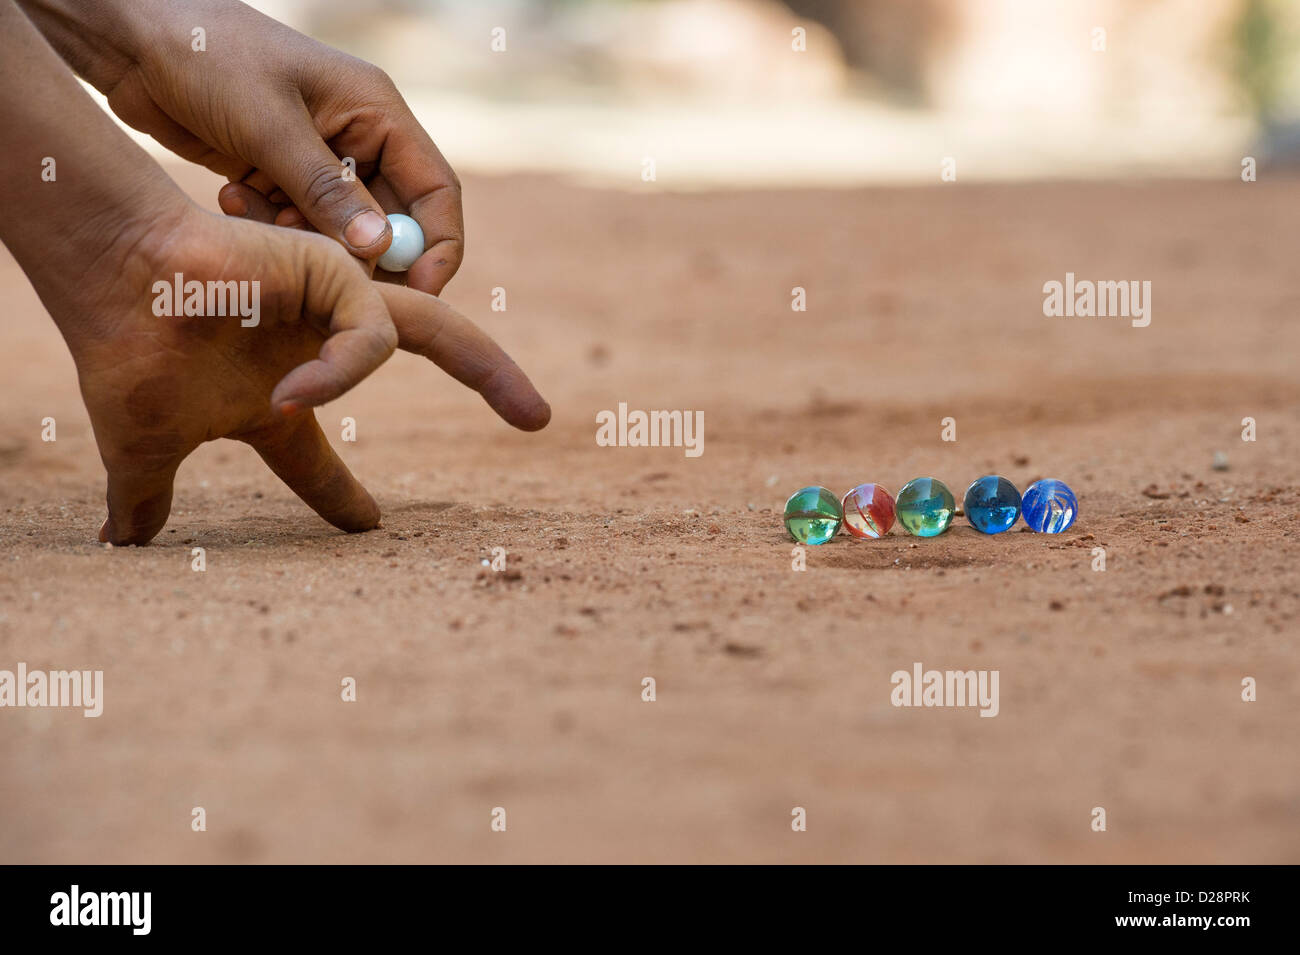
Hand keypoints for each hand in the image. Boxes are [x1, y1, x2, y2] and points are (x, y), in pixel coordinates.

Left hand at [21, 0, 464, 291]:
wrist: (130, 39)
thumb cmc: (205, 56)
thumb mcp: (270, 125)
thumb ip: (326, 190)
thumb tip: (380, 249)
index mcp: (378, 111)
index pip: (435, 191)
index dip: (436, 248)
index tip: (418, 295)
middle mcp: (360, 137)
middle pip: (394, 221)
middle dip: (366, 256)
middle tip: (334, 284)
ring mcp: (320, 160)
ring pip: (342, 232)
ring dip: (309, 242)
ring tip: (260, 219)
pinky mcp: (280, 178)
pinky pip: (298, 226)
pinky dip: (272, 229)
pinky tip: (232, 200)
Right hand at [46, 203, 547, 545]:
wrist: (106, 283)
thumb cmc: (128, 357)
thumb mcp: (148, 449)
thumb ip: (148, 499)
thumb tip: (123, 547)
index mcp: (285, 392)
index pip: (320, 457)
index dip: (342, 497)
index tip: (364, 526)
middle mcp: (323, 344)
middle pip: (433, 353)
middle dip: (493, 382)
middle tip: (541, 420)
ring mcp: (335, 306)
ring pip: (441, 331)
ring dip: (491, 372)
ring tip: (533, 416)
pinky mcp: (336, 273)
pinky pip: (374, 335)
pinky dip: (345, 371)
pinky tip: (293, 397)